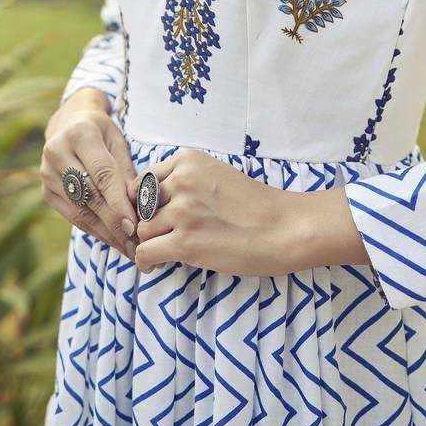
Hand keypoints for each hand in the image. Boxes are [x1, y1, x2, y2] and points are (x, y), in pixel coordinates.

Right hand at [40, 90, 138, 261]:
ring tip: (129, 248)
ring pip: (80, 211)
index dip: (118, 202)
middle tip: (137, 244)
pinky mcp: (46, 192)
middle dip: (115, 223)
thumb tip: (139, 205)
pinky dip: (95, 230)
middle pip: (89, 196)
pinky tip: (112, 240)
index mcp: (80, 135)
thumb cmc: (101, 132)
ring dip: (106, 233)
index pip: (102, 174)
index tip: (134, 225)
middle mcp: (57, 154)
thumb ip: (125, 171)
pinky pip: (73, 216)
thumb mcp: (118, 141)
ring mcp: (47, 174)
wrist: (68, 123)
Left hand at [131, 149, 296, 275]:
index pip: (144, 182)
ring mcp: (182, 211)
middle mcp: (182, 180)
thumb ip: (185, 182)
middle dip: (149, 225)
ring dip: (151, 244)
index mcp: (188, 160)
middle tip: (163, 238)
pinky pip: (145, 252)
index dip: (146, 204)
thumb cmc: (255, 205)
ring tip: (166, 253)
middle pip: (141, 207)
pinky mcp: (185, 241)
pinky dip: (147, 262)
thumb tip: (151, 204)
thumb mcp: (216, 176)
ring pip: (143, 231)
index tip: (158, 217)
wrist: (284, 227)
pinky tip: (157, 265)